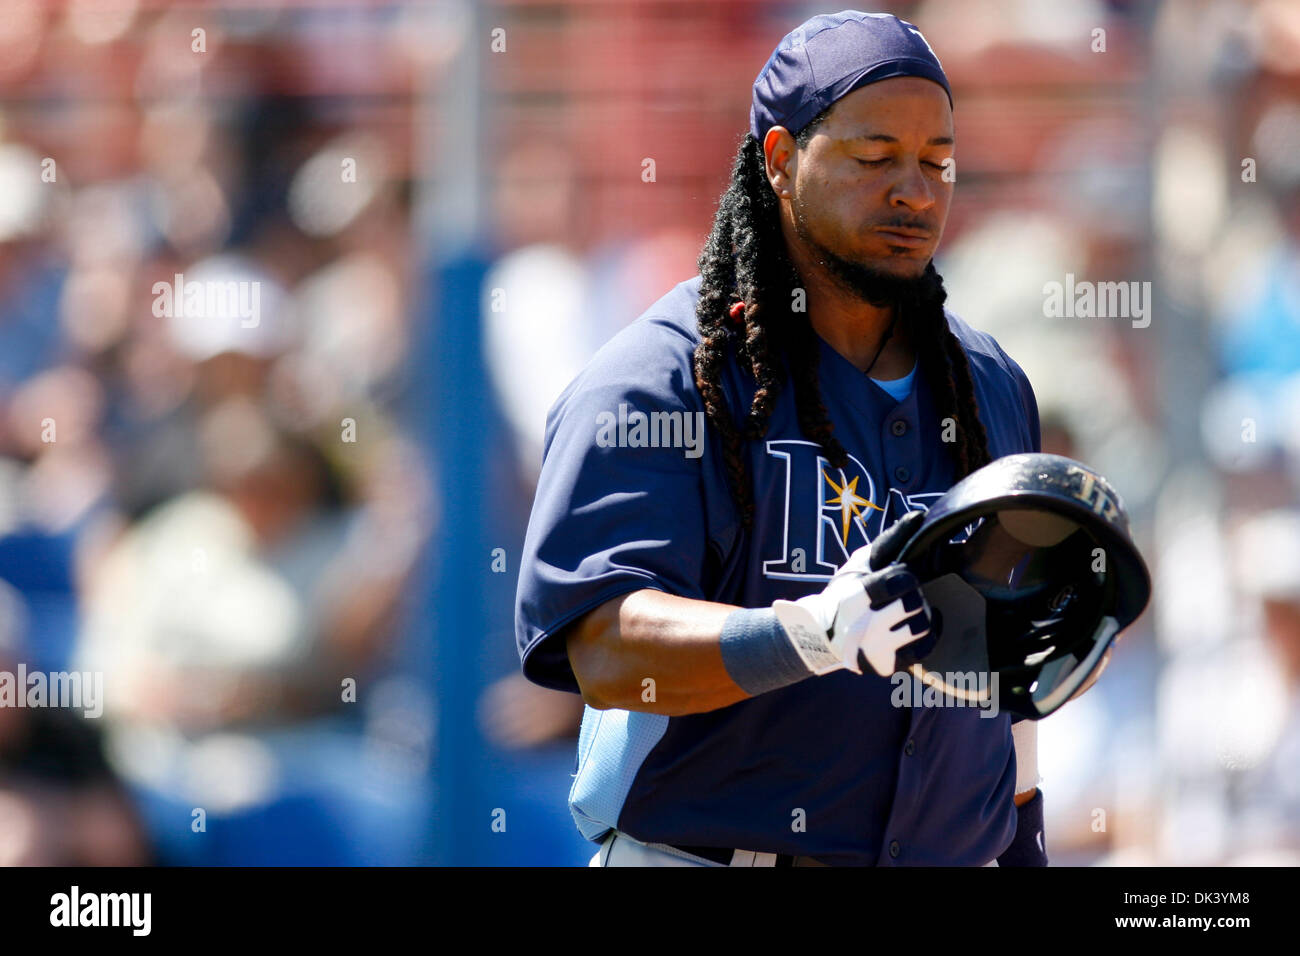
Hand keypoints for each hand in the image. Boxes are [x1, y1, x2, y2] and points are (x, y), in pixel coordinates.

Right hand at [772, 511, 933, 676]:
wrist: (823, 635)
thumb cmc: (845, 591)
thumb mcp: (860, 563)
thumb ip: (889, 541)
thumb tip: (919, 516)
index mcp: (852, 599)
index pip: (897, 581)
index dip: (905, 576)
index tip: (901, 576)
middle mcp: (863, 628)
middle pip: (914, 602)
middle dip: (912, 593)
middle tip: (901, 593)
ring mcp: (875, 650)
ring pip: (922, 624)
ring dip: (921, 611)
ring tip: (908, 608)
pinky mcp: (887, 666)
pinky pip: (927, 646)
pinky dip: (931, 630)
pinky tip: (924, 620)